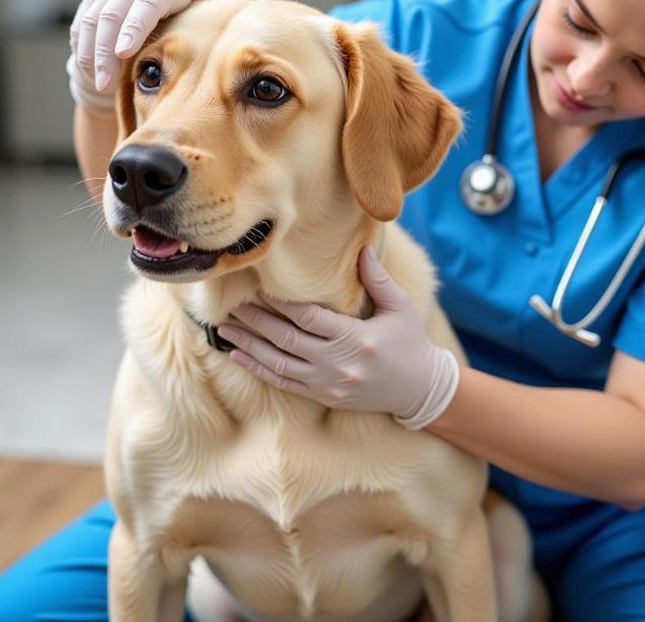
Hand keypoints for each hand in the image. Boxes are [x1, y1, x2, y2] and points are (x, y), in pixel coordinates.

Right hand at [67, 0, 238, 107]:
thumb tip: (233, 5)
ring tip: (100, 84)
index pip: (147, 1)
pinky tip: (92, 72)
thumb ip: (220, 0)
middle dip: (107, 52)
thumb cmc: (194, 5)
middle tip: (107, 83)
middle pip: (114, 13)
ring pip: (94, 19)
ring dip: (93, 54)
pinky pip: (83, 23)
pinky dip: (84, 48)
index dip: (133, 27)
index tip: (124, 52)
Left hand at [218, 246, 459, 429]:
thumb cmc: (410, 343)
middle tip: (232, 306)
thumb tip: (362, 248)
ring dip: (249, 346)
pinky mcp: (324, 396)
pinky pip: (283, 383)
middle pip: (286, 340)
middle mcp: (338, 363)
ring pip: (278, 363)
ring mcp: (328, 383)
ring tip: (226, 330)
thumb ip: (377, 279)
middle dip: (256, 322)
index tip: (258, 289)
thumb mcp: (400, 307)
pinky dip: (258, 370)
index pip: (308, 318)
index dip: (280, 304)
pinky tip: (239, 357)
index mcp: (356, 338)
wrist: (419, 389)